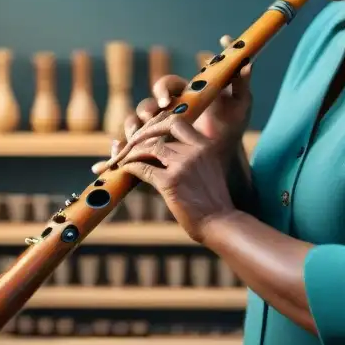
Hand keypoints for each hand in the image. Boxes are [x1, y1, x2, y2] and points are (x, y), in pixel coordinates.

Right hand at [91, 34, 252, 172]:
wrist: (224, 160)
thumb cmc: (231, 128)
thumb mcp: (241, 106)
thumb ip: (242, 83)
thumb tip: (247, 62)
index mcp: (183, 95)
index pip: (167, 85)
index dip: (162, 88)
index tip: (165, 99)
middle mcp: (167, 109)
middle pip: (148, 103)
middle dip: (146, 110)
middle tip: (154, 119)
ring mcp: (157, 128)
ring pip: (136, 121)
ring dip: (132, 126)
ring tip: (135, 138)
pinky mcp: (151, 146)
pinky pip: (131, 143)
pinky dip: (121, 146)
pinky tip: (119, 150)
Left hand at [101, 116, 237, 242]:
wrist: (220, 223)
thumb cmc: (212, 200)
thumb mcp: (209, 169)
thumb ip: (192, 155)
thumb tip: (164, 149)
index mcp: (205, 145)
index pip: (177, 122)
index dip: (158, 124)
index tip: (148, 132)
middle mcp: (195, 150)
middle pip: (161, 130)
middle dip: (143, 133)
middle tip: (132, 142)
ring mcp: (183, 165)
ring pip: (148, 148)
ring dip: (132, 153)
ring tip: (124, 159)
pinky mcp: (170, 182)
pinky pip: (143, 168)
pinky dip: (130, 167)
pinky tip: (126, 169)